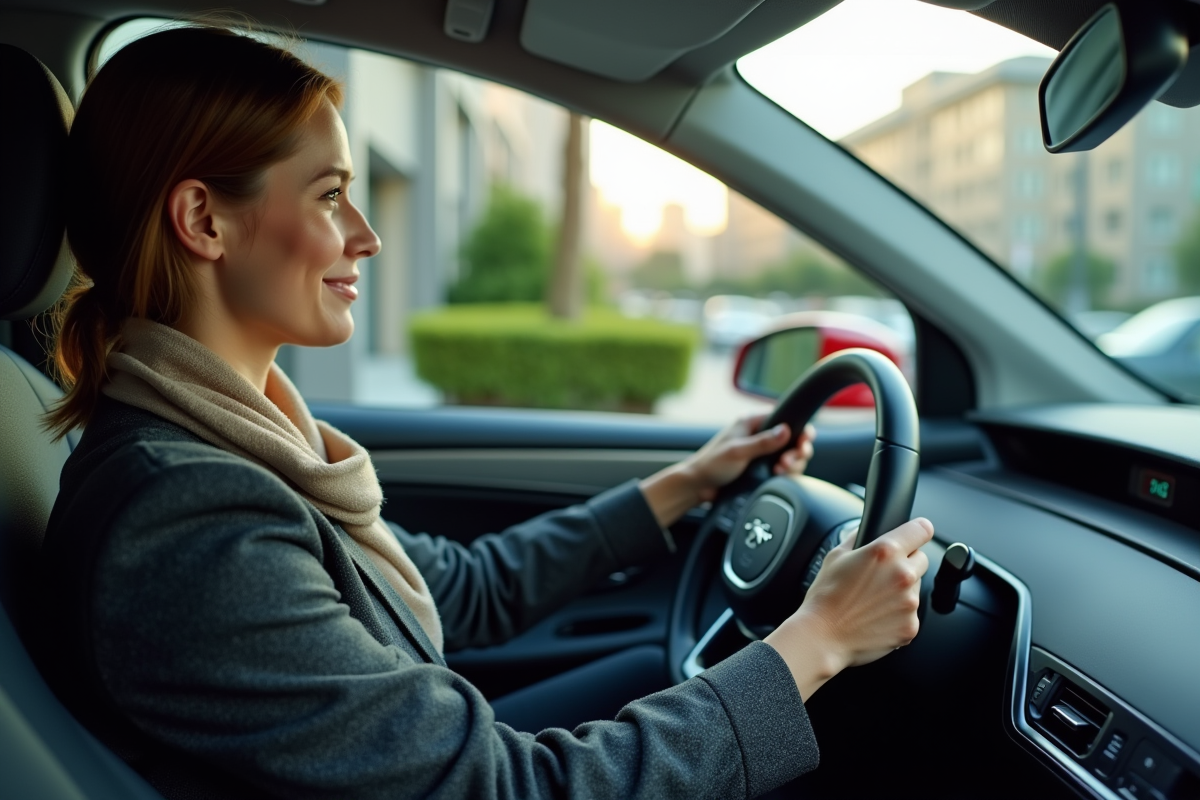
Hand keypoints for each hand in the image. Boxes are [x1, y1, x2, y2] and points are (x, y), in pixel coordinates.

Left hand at [639, 415, 816, 527]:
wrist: (698, 487)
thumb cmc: (711, 465)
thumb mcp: (737, 452)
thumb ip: (762, 442)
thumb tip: (786, 431)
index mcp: (751, 423)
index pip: (784, 418)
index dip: (799, 429)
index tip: (803, 442)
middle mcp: (759, 436)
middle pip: (793, 439)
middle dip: (796, 451)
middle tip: (787, 462)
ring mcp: (762, 453)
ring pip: (790, 455)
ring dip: (791, 464)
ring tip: (780, 470)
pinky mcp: (762, 469)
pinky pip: (783, 469)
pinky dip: (786, 473)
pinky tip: (778, 477)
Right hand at [764, 518, 933, 700]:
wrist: (822, 636)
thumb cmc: (825, 597)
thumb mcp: (836, 556)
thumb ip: (858, 538)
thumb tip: (867, 531)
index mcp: (885, 552)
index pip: (921, 529)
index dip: (917, 531)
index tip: (914, 535)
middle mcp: (902, 575)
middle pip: (922, 559)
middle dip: (906, 563)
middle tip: (881, 575)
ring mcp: (909, 603)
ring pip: (916, 588)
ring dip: (902, 590)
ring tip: (873, 600)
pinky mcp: (910, 626)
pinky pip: (911, 614)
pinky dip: (898, 615)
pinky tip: (875, 617)